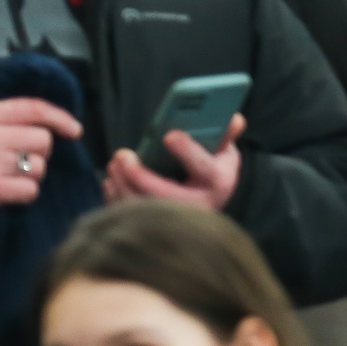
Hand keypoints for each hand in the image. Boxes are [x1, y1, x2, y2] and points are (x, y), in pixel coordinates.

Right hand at [0, 96, 83, 213]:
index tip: (75, 130)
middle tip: (21, 158)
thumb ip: (15, 118)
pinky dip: (26, 192)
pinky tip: (9, 190)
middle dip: (40, 152)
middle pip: (43, 140)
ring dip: (33, 174)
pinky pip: (31, 190)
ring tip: (11, 174)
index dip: (60, 118)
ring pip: (40, 167)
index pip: (33, 109)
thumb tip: (62, 123)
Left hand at [104, 114, 243, 211]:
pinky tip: (112, 181)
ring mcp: (178, 220)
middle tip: (121, 155)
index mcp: (218, 181)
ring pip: (143, 208)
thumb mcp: (224, 153)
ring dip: (123, 184)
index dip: (187, 151)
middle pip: (166, 195)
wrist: (205, 204)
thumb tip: (234, 118)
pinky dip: (117, 198)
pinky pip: (131, 218)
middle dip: (140, 175)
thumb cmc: (212, 171)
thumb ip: (224, 134)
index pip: (204, 167)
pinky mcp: (157, 228)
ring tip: (115, 164)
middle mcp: (200, 205)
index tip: (168, 135)